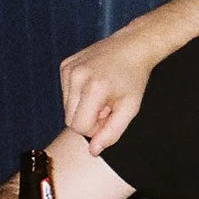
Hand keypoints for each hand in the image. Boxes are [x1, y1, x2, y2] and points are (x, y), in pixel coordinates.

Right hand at [60, 29, 154, 154]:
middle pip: (70, 119)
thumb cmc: (134, 78)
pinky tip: (94, 83)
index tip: (109, 116)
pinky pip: (65, 92)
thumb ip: (111, 132)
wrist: (133, 46)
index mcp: (93, 89)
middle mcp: (76, 77)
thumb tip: (93, 151)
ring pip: (66, 107)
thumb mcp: (129, 108)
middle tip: (107, 105)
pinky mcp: (64, 65)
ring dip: (83, 107)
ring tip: (102, 93)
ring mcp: (68, 69)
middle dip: (88, 118)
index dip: (94, 128)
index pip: (79, 127)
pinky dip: (78, 94)